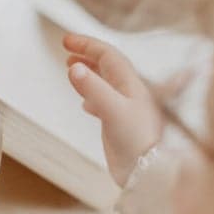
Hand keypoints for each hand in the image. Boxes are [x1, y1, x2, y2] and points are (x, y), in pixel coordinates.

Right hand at [62, 33, 164, 185]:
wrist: (148, 173)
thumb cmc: (136, 142)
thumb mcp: (112, 110)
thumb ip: (93, 88)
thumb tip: (73, 67)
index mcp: (130, 84)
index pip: (107, 55)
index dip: (87, 44)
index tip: (66, 40)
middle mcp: (129, 93)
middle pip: (107, 65)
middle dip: (87, 53)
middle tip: (66, 49)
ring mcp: (125, 108)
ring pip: (106, 82)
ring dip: (89, 72)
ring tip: (71, 67)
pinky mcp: (120, 124)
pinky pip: (104, 102)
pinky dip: (91, 96)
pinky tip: (85, 104)